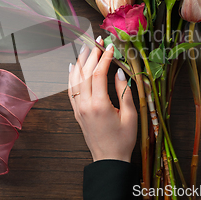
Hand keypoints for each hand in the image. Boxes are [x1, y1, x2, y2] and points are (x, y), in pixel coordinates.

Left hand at [68, 38, 137, 162]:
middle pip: (85, 73)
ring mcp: (78, 108)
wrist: (108, 160)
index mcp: (100, 105)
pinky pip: (70, 90)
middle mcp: (85, 105)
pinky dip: (71, 76)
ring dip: (80, 62)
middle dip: (92, 54)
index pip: (98, 74)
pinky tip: (73, 66)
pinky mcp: (76, 112)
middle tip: (97, 40)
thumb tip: (119, 72)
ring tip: (85, 47)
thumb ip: (123, 92)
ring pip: (75, 79)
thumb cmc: (123, 140)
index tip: (111, 46)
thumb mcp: (130, 116)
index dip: (105, 58)